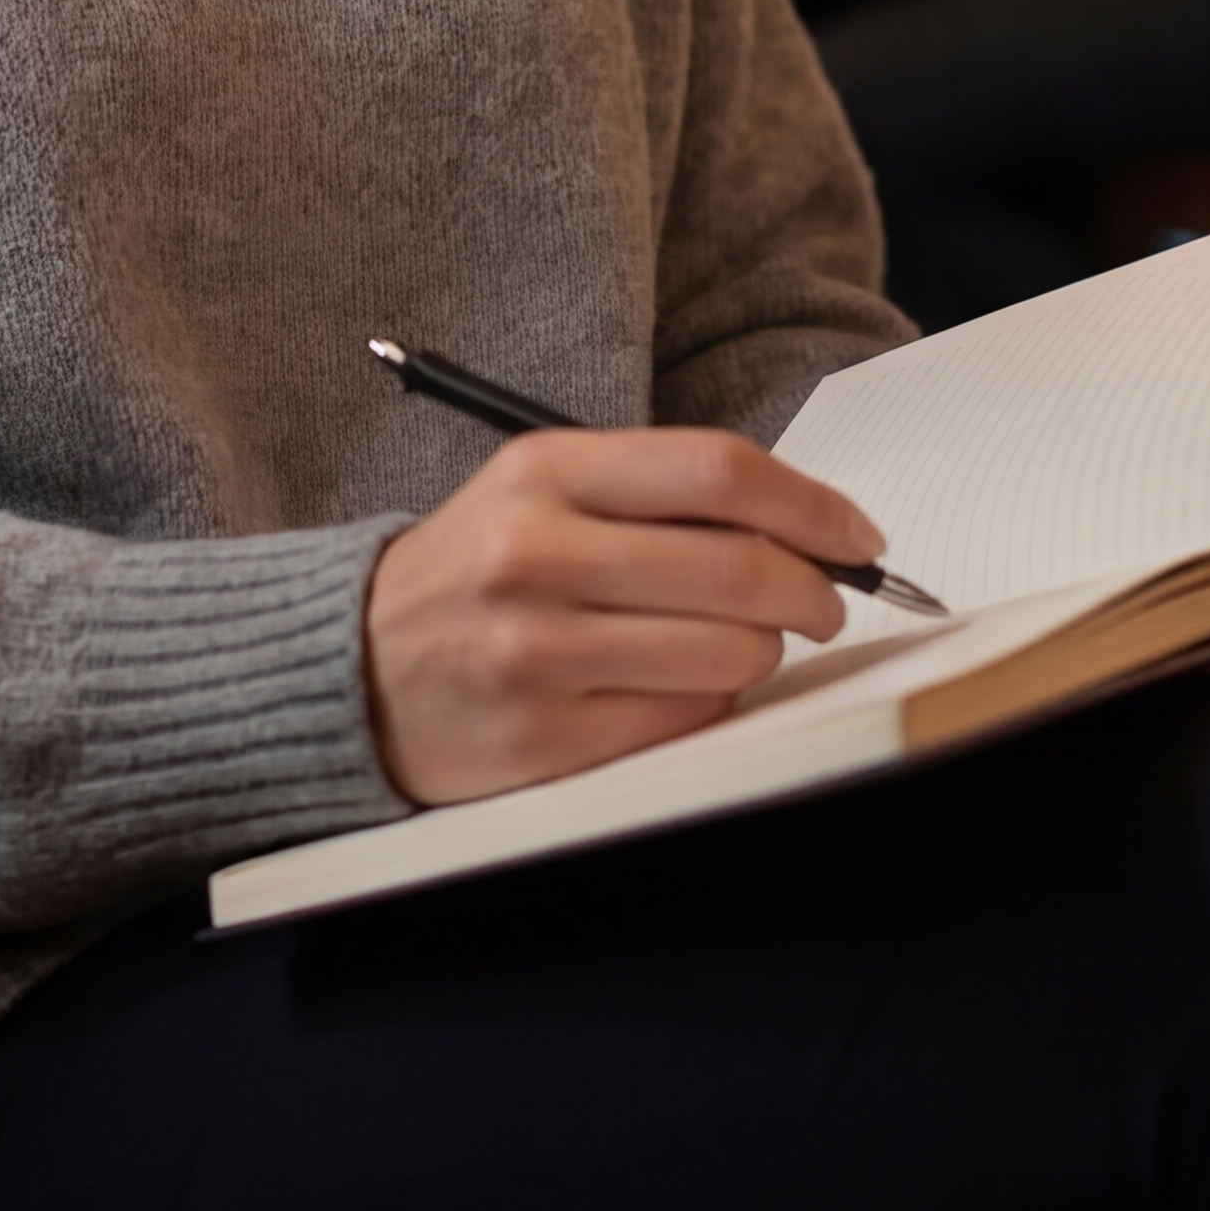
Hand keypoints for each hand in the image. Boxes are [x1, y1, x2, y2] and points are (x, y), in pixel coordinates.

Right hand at [359, 427, 885, 805]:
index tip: (858, 534)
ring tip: (736, 645)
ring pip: (726, 655)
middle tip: (827, 602)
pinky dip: (709, 707)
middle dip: (815, 591)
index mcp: (543, 472)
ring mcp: (536, 651)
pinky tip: (679, 689)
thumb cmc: (476, 570)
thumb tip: (803, 524)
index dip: (813, 505)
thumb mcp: (540, 493)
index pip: (718, 472)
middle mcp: (537, 553)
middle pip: (740, 568)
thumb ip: (655, 494)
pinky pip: (684, 723)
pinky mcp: (541, 739)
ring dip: (762, 654)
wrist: (351, 667)